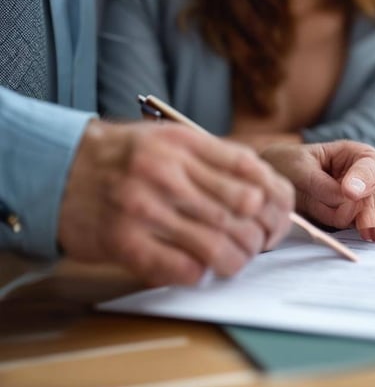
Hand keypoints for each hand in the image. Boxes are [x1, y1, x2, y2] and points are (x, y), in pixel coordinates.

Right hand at [58, 120, 293, 285]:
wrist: (57, 169)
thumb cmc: (123, 158)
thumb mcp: (168, 140)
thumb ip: (214, 159)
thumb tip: (264, 190)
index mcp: (183, 144)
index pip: (251, 170)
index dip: (275, 198)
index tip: (277, 214)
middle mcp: (166, 172)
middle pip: (243, 208)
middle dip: (262, 232)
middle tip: (261, 242)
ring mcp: (144, 207)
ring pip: (219, 243)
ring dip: (237, 259)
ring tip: (235, 260)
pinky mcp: (124, 241)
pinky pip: (182, 268)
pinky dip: (201, 273)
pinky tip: (201, 269)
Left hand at [260, 141, 374, 241]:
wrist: (276, 179)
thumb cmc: (287, 165)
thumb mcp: (298, 168)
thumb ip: (320, 183)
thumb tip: (345, 198)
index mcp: (354, 153)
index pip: (369, 165)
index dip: (363, 179)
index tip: (350, 193)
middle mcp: (365, 174)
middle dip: (370, 209)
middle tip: (365, 227)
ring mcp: (364, 196)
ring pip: (372, 211)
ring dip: (367, 221)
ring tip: (370, 235)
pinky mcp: (358, 215)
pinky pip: (373, 221)